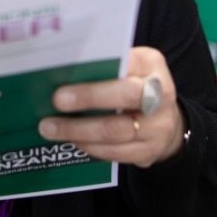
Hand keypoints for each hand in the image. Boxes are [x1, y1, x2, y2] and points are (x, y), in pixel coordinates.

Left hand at [37, 46, 184, 168]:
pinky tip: (72, 141)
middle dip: (89, 97)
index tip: (67, 78)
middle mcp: (161, 94)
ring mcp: (158, 126)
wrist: (165, 123)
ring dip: (79, 130)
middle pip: (127, 95)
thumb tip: (60, 70)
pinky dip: (90, 147)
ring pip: (116, 129)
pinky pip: (116, 153)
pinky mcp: (150, 151)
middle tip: (57, 101)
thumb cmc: (134, 88)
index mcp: (151, 64)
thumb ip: (104, 67)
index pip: (127, 63)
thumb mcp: (128, 68)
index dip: (101, 67)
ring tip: (50, 128)